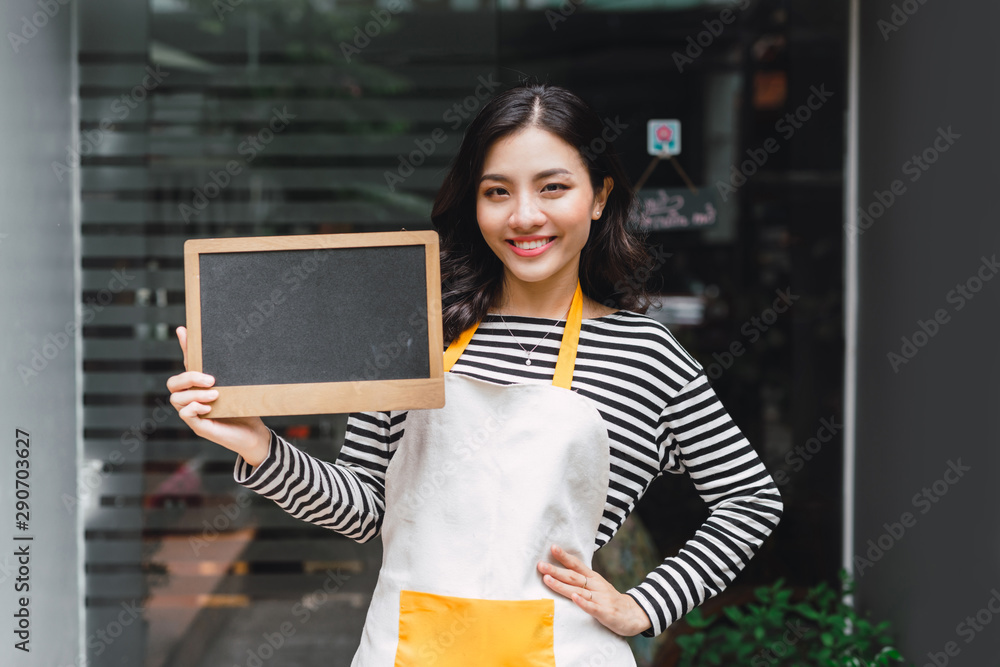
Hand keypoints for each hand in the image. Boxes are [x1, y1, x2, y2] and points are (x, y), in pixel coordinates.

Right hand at [166, 326, 270, 466]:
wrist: (255, 434)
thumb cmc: (246, 409)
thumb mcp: (238, 387)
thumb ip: (230, 372)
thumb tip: (235, 345)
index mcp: (200, 386)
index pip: (187, 363)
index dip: (184, 346)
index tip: (183, 329)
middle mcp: (192, 398)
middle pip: (173, 383)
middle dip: (189, 378)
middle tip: (211, 380)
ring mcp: (193, 413)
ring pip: (176, 398)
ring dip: (195, 394)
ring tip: (216, 395)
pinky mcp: (199, 427)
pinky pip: (185, 414)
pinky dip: (194, 408)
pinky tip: (209, 407)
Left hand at [538, 544, 651, 636]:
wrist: (634, 614)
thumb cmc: (609, 600)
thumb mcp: (597, 586)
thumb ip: (581, 580)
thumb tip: (561, 571)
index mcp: (593, 578)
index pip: (576, 565)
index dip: (564, 557)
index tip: (552, 548)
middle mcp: (596, 586)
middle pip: (573, 577)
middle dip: (555, 571)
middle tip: (540, 565)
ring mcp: (601, 599)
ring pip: (578, 591)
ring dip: (562, 585)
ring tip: (547, 579)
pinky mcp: (605, 612)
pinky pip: (592, 607)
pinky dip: (582, 602)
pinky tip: (574, 598)